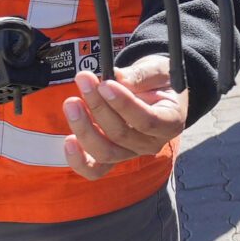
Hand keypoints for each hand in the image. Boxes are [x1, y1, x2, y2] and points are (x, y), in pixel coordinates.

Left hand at [59, 56, 184, 178]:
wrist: (154, 91)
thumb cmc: (158, 81)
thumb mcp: (158, 70)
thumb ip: (140, 75)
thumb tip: (116, 78)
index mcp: (170, 122)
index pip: (148, 120)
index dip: (124, 104)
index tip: (105, 84)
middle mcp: (152, 143)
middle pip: (121, 135)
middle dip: (98, 107)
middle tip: (84, 81)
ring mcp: (131, 153)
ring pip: (105, 153)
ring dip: (84, 129)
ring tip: (72, 103)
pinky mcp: (112, 157)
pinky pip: (95, 169)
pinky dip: (79, 160)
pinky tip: (69, 140)